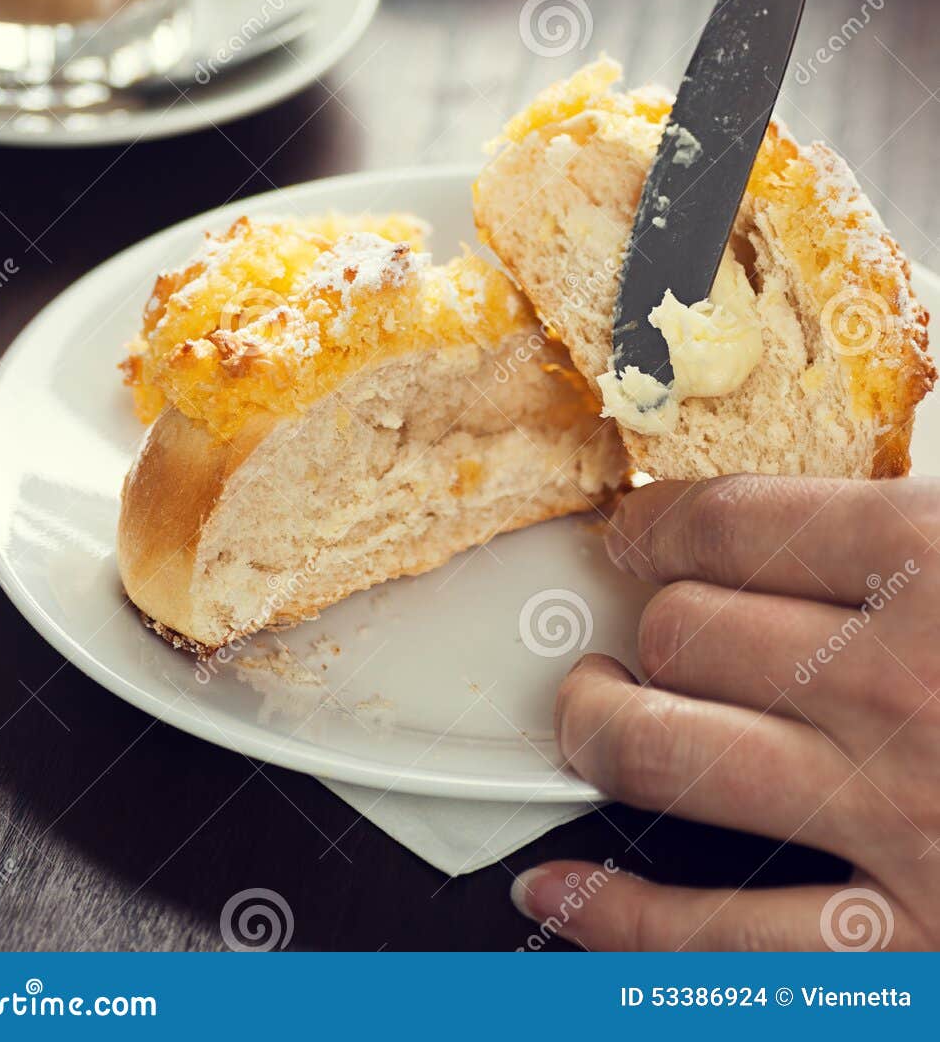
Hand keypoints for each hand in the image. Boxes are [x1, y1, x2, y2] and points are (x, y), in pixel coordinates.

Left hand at [511, 473, 939, 948]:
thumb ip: (895, 526)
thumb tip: (779, 516)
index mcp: (928, 559)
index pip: (726, 525)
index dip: (655, 525)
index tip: (636, 534)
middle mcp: (895, 683)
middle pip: (680, 634)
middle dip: (641, 627)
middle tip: (638, 632)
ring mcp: (895, 813)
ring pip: (664, 756)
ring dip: (601, 730)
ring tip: (592, 714)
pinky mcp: (910, 944)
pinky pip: (722, 939)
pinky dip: (615, 918)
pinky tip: (558, 889)